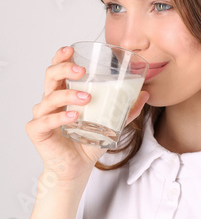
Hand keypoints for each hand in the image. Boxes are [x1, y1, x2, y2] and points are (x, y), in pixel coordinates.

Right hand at [26, 46, 148, 184]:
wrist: (76, 169)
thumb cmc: (88, 143)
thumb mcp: (110, 124)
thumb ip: (126, 110)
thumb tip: (145, 94)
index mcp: (63, 94)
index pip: (58, 69)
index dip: (61, 57)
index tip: (72, 49)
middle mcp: (50, 101)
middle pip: (50, 76)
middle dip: (64, 68)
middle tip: (82, 70)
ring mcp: (42, 115)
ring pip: (49, 97)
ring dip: (69, 94)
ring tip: (87, 98)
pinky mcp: (37, 131)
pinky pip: (46, 120)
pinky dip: (59, 116)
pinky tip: (72, 115)